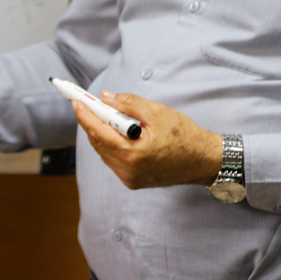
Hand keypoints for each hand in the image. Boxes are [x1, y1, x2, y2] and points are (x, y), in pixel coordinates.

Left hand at [73, 91, 221, 189]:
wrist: (204, 160)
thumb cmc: (184, 135)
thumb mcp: (157, 112)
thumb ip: (128, 104)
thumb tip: (105, 98)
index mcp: (133, 154)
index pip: (99, 133)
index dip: (85, 115)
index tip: (76, 101)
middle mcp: (128, 171)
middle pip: (98, 143)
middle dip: (91, 122)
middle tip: (86, 104)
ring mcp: (130, 179)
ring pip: (105, 152)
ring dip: (102, 133)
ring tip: (104, 115)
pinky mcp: (133, 181)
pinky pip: (114, 160)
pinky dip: (111, 144)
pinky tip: (117, 132)